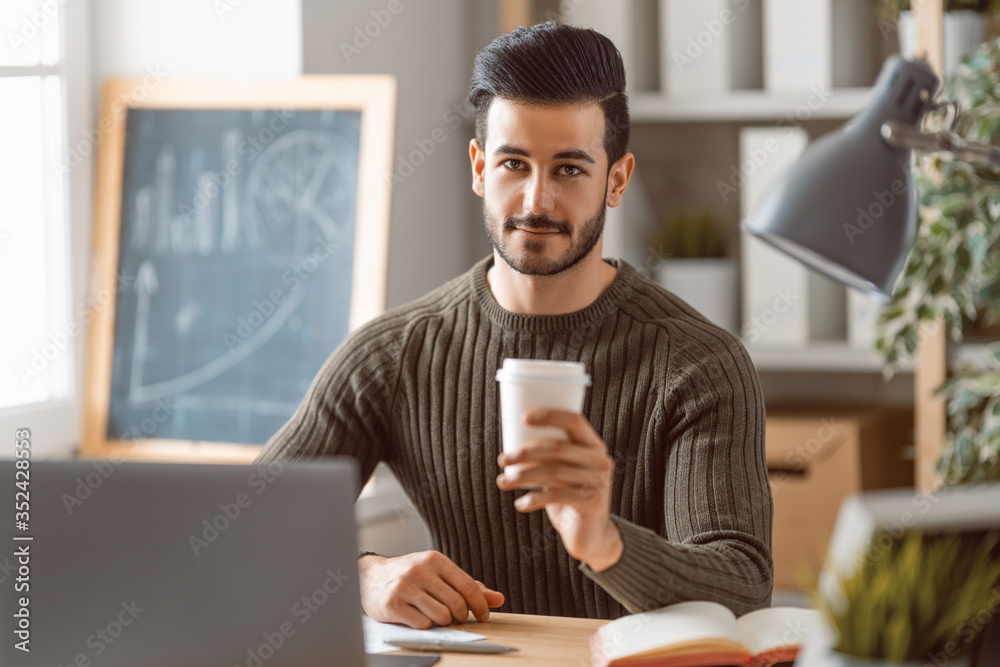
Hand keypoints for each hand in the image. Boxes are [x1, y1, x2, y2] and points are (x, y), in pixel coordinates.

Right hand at [358, 551, 504, 628]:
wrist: (370, 577)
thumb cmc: (410, 576)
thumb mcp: (439, 574)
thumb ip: (468, 586)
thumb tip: (498, 599)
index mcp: (435, 560)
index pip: (467, 586)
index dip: (480, 605)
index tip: (484, 616)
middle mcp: (419, 570)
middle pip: (456, 603)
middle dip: (462, 616)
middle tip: (458, 618)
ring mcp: (404, 587)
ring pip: (441, 616)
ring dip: (444, 622)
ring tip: (437, 616)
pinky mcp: (392, 604)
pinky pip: (422, 624)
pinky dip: (426, 625)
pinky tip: (420, 617)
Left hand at [496, 409, 623, 570]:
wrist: (590, 534)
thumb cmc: (568, 495)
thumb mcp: (562, 471)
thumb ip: (548, 457)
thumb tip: (509, 447)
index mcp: (594, 445)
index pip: (574, 420)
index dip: (550, 415)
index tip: (523, 418)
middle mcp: (600, 460)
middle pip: (557, 448)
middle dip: (525, 452)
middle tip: (503, 459)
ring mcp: (599, 481)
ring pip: (553, 472)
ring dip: (522, 476)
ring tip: (503, 482)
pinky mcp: (592, 502)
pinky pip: (555, 496)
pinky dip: (533, 499)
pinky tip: (520, 504)